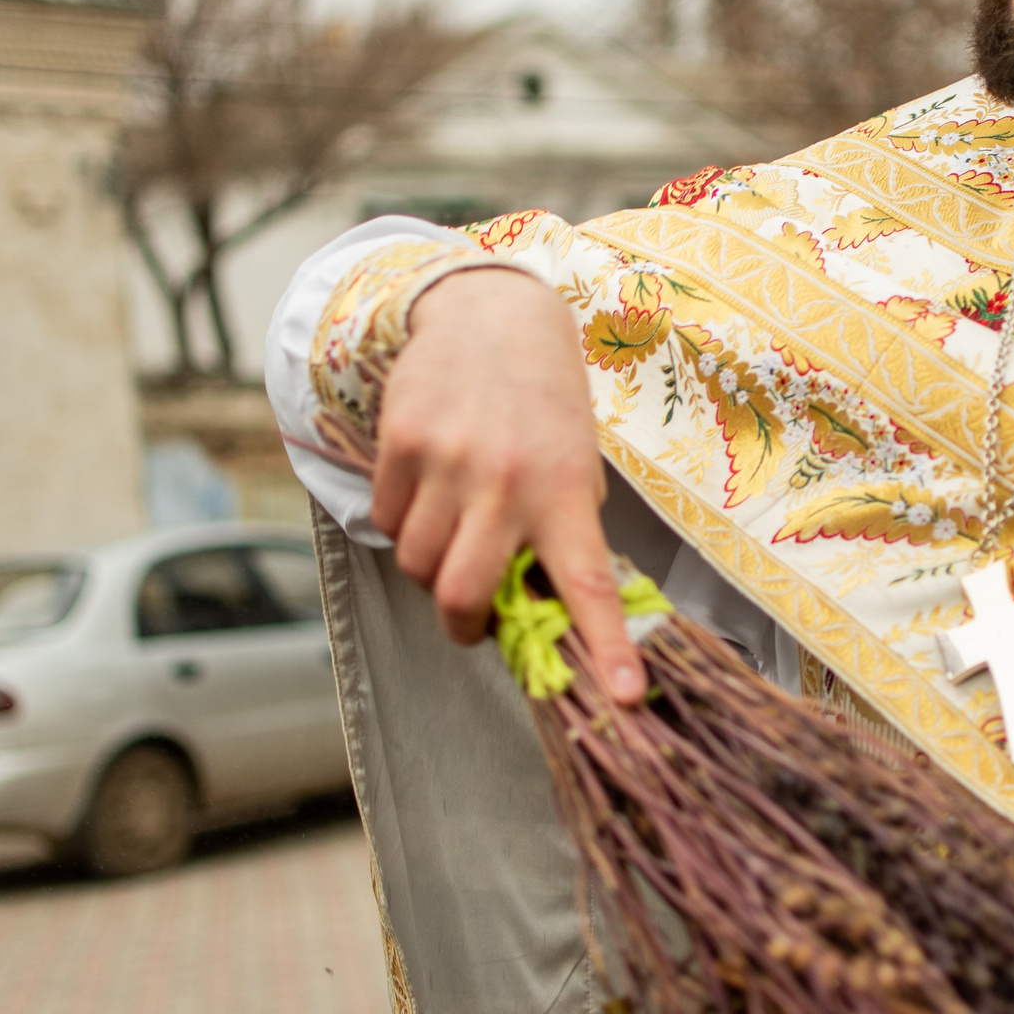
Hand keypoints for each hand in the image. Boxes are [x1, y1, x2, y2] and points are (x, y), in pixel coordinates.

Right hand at [371, 268, 645, 702]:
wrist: (491, 317)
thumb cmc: (544, 407)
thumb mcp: (576, 466)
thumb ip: (562, 535)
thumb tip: (550, 618)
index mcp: (567, 492)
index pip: (589, 584)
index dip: (606, 646)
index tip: (626, 697)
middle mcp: (508, 482)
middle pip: (462, 596)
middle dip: (463, 626)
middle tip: (475, 619)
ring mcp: (449, 462)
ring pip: (416, 565)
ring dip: (430, 569)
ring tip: (455, 532)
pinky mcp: (401, 443)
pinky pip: (387, 520)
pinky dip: (402, 522)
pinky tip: (428, 488)